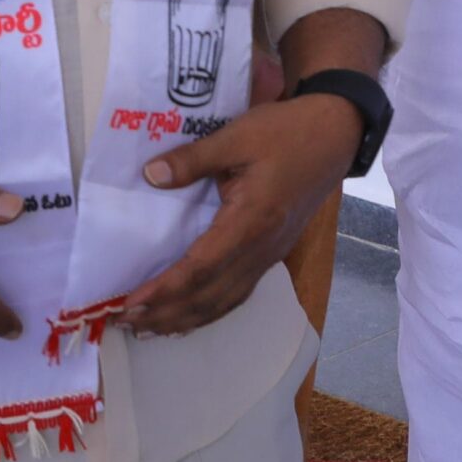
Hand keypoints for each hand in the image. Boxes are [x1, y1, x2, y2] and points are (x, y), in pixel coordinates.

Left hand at [126, 94, 362, 334]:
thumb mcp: (238, 135)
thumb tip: (150, 175)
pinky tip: (190, 314)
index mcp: (251, 221)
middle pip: (209, 296)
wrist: (336, 134)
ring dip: (185, 319)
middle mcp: (261, 248)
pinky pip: (238, 293)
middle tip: (124, 323)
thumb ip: (193, 159)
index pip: (200, 268)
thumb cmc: (288, 132)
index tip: (129, 303)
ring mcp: (270, 254)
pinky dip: (210, 310)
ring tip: (149, 329)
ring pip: (224, 301)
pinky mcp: (273, 252)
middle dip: (165, 314)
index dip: (164, 290)